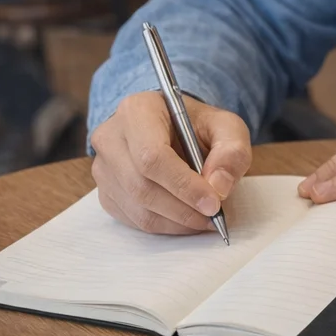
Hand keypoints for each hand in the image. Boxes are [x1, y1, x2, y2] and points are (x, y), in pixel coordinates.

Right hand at [90, 91, 251, 234]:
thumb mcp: (226, 127)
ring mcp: (103, 166)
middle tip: (214, 215)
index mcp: (137, 110)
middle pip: (141, 185)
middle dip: (183, 208)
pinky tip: (187, 218)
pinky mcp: (105, 191)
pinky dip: (164, 225)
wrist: (174, 128)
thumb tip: (219, 187)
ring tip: (205, 219)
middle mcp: (111, 137)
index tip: (213, 203)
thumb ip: (231, 151)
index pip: (152, 156)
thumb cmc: (198, 125)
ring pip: (137, 207)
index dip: (183, 185)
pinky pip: (132, 218)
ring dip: (176, 221)